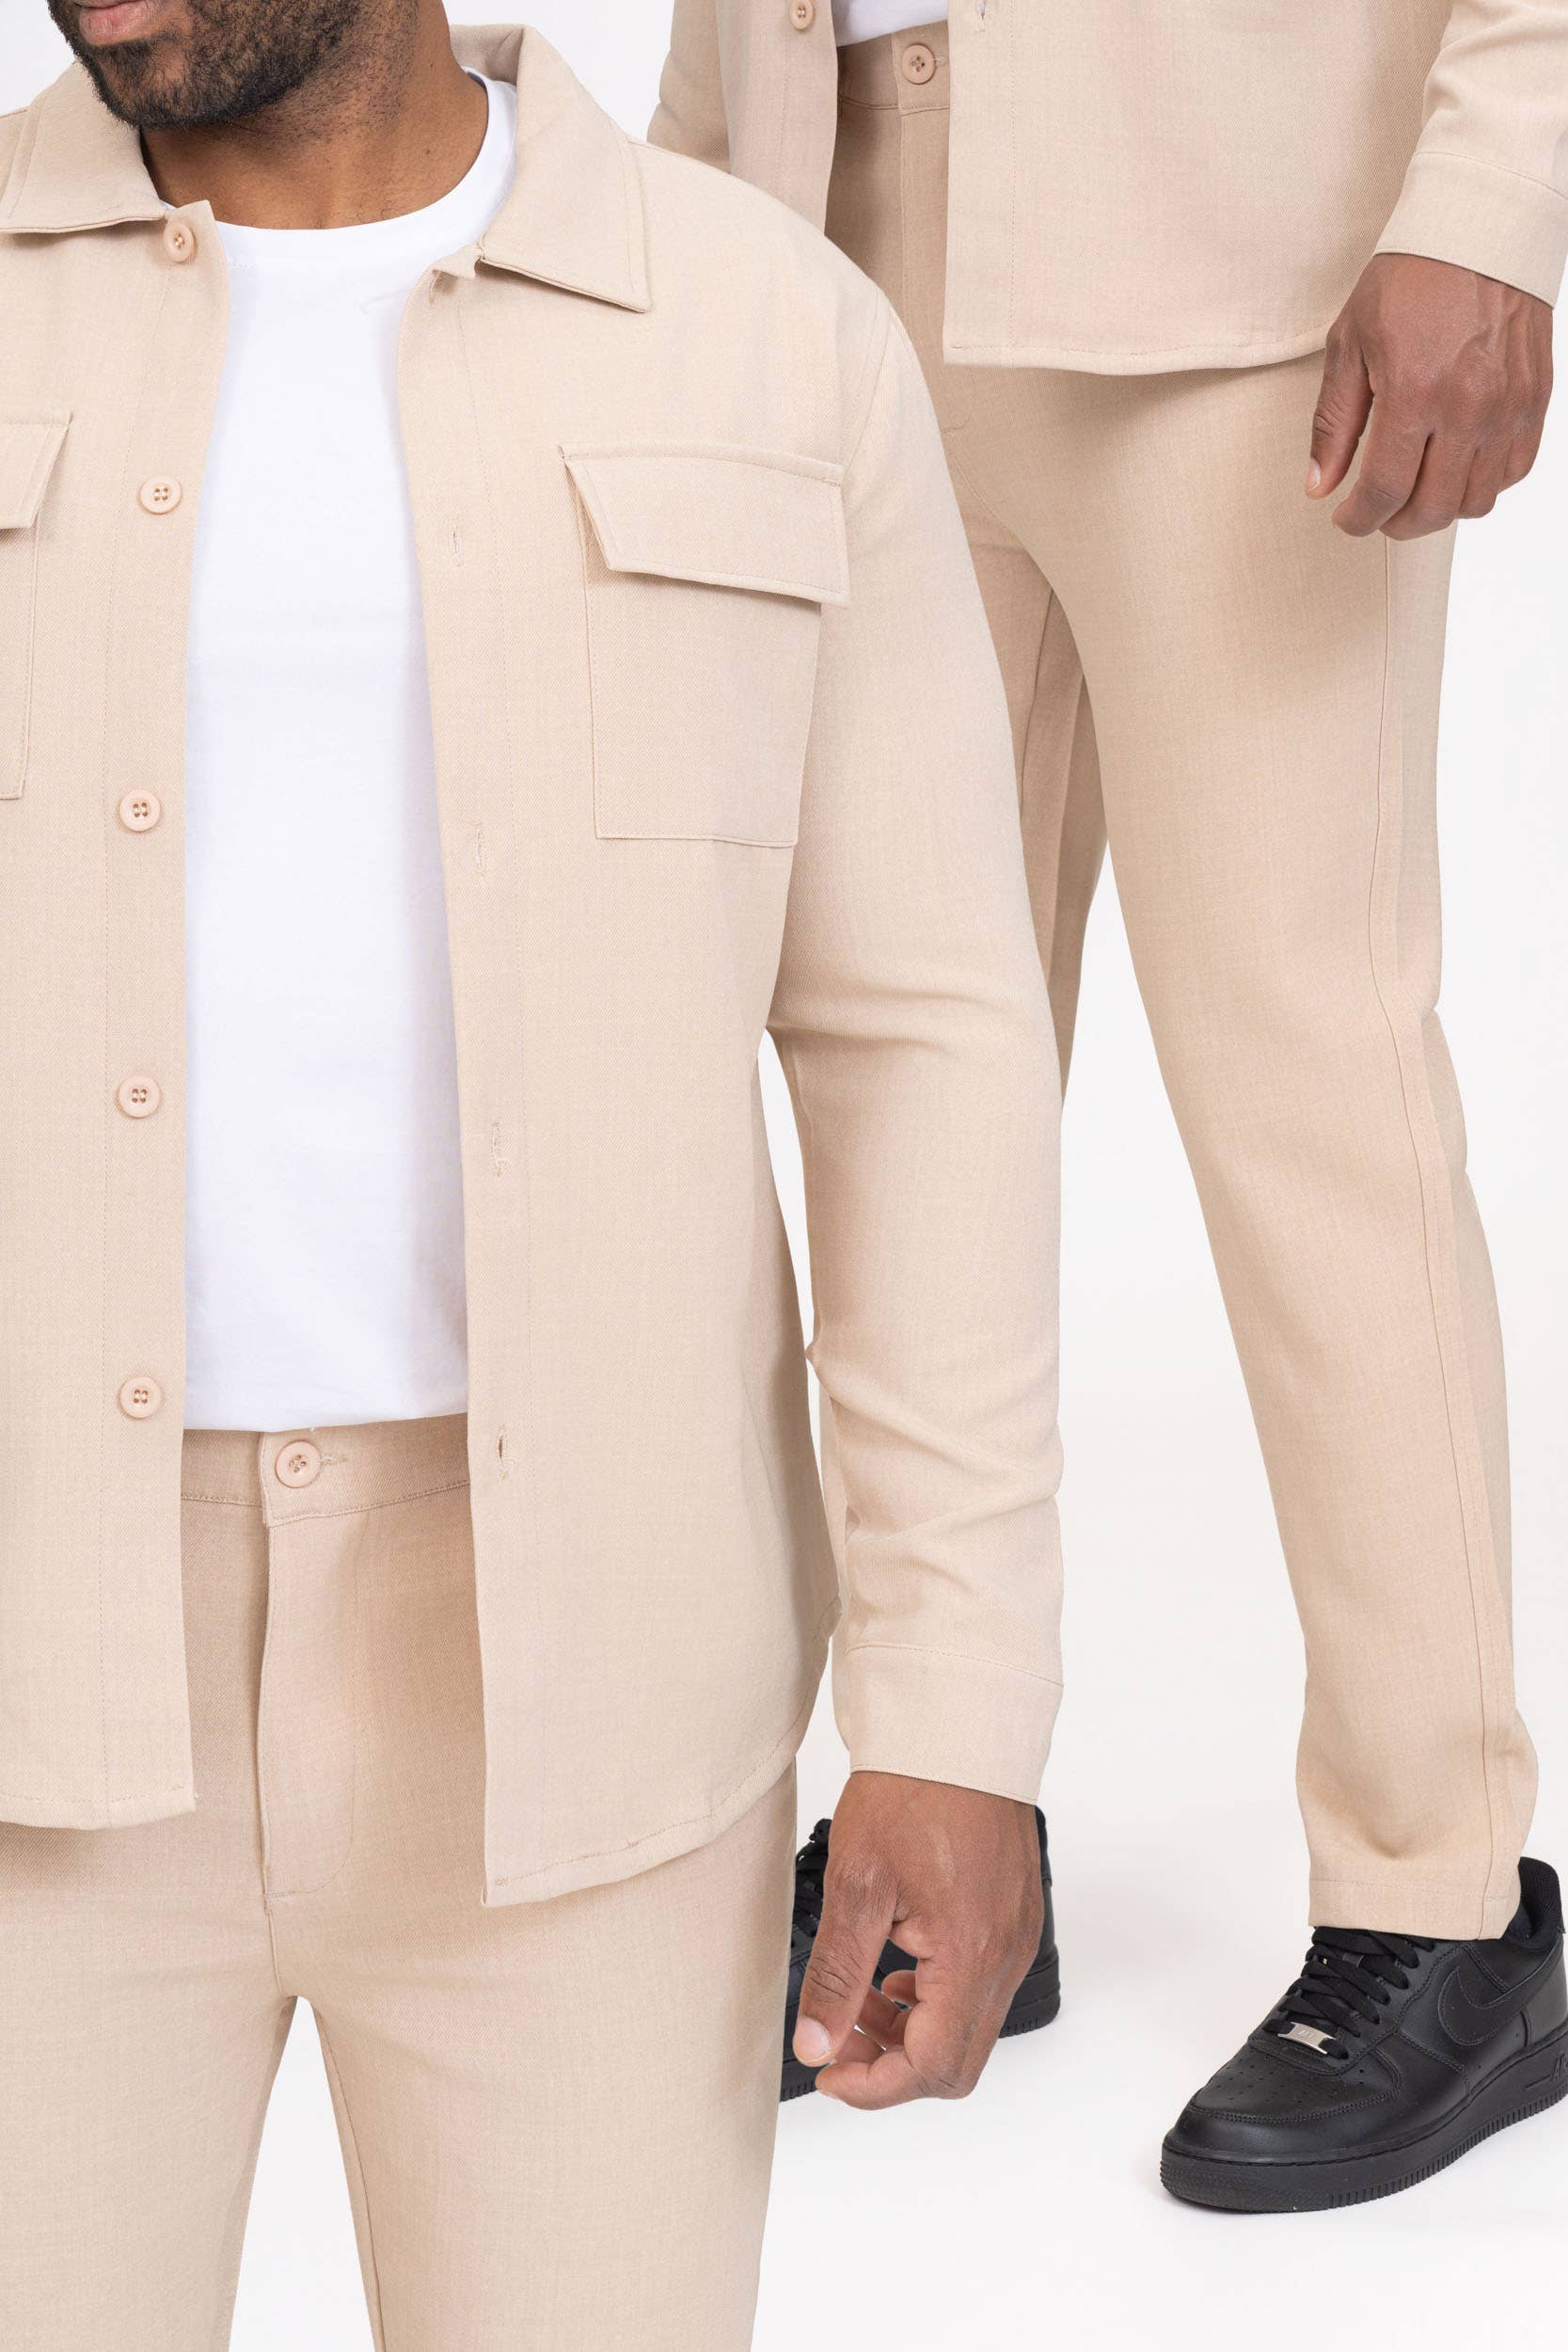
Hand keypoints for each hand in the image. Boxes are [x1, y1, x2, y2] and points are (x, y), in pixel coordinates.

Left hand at [791, 1771, 1042, 2109]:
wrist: (956, 1730)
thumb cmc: (911, 1792)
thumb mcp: (855, 1885)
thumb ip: (836, 1974)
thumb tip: (817, 2043)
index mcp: (971, 1955)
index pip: (933, 2067)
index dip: (875, 2085)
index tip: (830, 2073)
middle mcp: (1006, 1956)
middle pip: (957, 2061)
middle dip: (891, 2063)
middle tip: (837, 2037)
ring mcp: (1015, 1937)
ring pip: (968, 2026)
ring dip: (910, 2031)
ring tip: (855, 1998)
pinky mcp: (1013, 1918)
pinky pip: (978, 1987)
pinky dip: (932, 1997)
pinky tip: (892, 1968)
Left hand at [1308, 253, 1551, 539]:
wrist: (1481, 228)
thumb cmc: (1409, 279)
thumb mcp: (1350, 343)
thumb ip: (1334, 422)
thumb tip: (1320, 486)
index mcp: (1414, 390)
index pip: (1384, 490)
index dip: (1358, 519)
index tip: (1345, 519)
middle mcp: (1468, 405)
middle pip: (1432, 509)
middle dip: (1395, 524)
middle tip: (1377, 512)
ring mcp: (1508, 405)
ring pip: (1476, 500)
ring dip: (1439, 509)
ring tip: (1415, 489)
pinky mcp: (1535, 397)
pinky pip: (1514, 470)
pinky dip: (1482, 483)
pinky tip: (1455, 466)